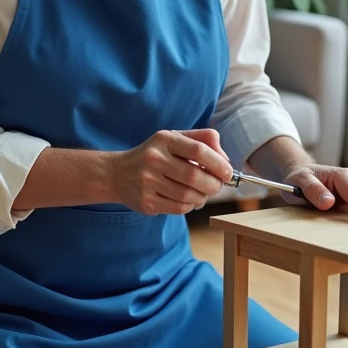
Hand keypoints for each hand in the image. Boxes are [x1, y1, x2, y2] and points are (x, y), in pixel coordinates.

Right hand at [110, 129, 233, 215]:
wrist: (119, 173)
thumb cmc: (155, 155)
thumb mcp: (175, 139)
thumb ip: (203, 141)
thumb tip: (225, 160)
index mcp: (164, 139)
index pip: (198, 150)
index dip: (218, 163)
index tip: (228, 173)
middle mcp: (154, 159)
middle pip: (195, 176)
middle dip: (213, 185)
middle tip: (217, 186)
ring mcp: (147, 181)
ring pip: (188, 196)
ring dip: (202, 198)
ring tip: (201, 193)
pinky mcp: (145, 202)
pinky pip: (179, 208)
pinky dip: (190, 206)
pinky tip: (187, 200)